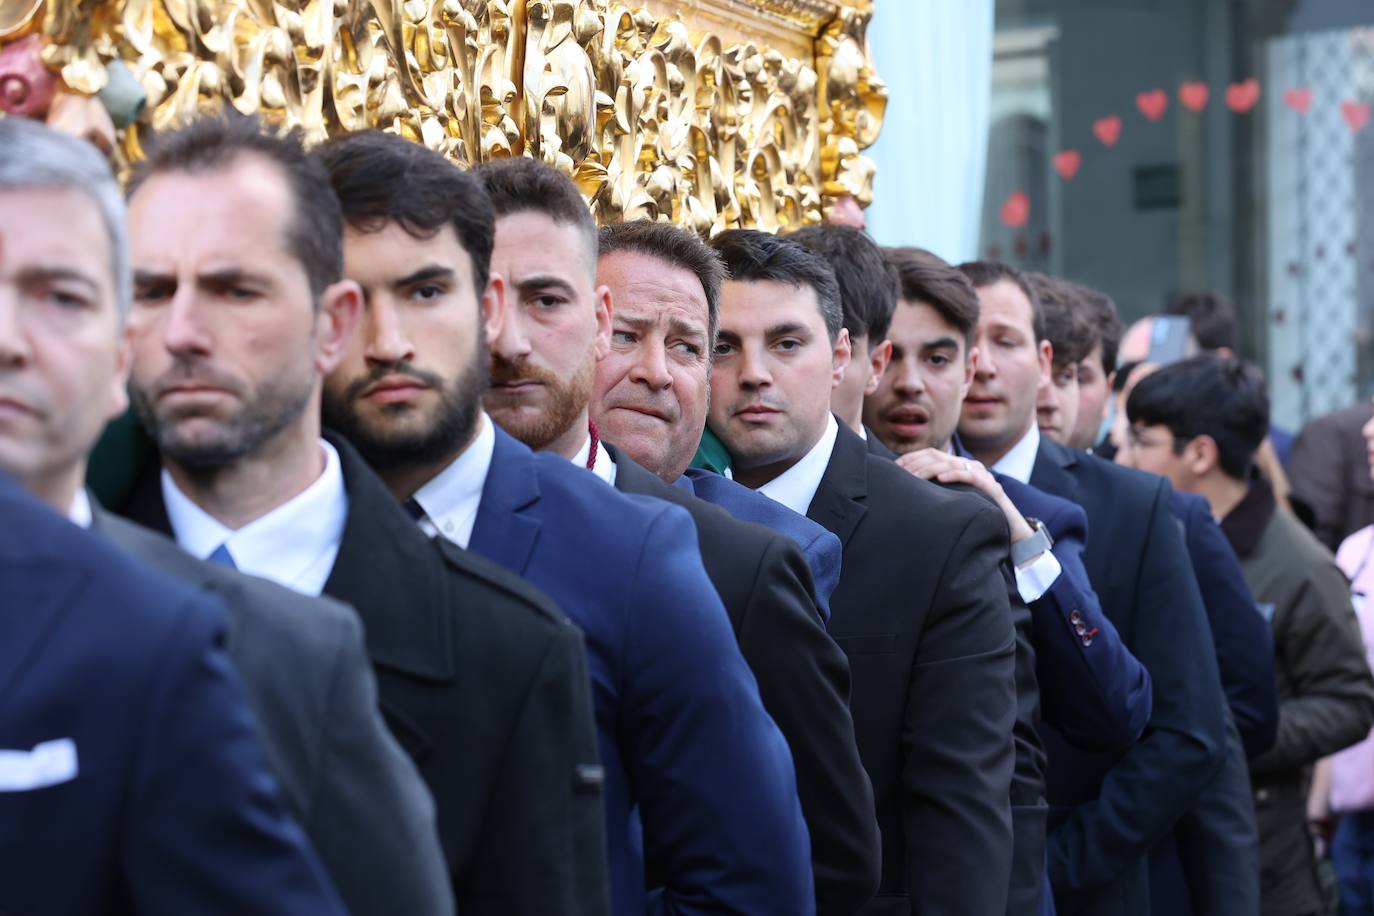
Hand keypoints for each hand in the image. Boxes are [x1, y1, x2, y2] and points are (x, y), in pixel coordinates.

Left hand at [895, 449, 1033, 543]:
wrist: (1009, 528)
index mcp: (958, 467)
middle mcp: (969, 466)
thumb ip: (935, 492)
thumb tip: (908, 494)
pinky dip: (954, 475)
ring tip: (914, 476)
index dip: (912, 458)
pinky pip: (970, 476)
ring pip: (951, 464)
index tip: (895, 467)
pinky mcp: (991, 487)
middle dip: (917, 462)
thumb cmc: (977, 514)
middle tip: (901, 473)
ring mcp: (981, 474)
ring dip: (930, 468)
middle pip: (938, 456)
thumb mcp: (952, 500)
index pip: (931, 454)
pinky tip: (941, 478)